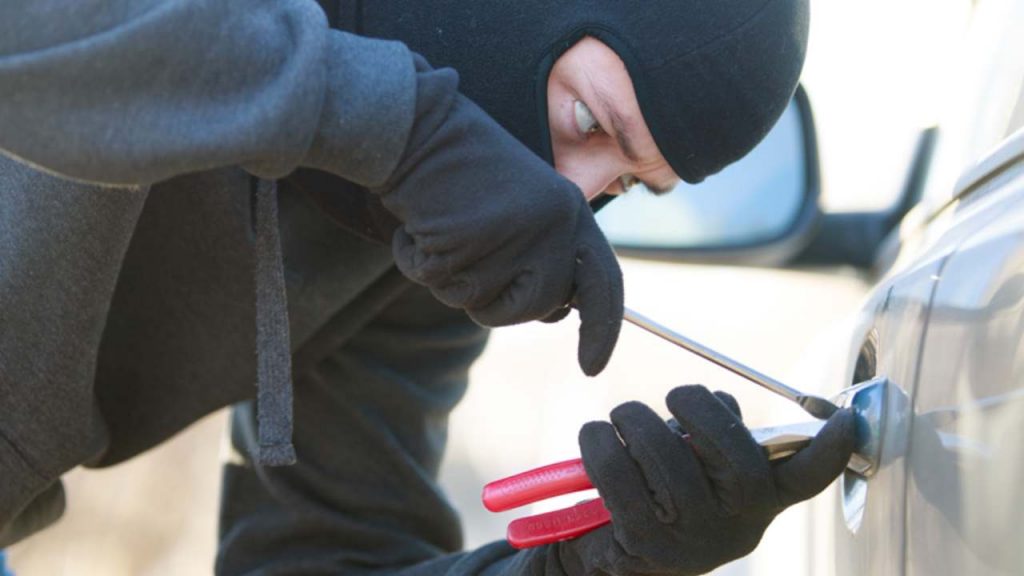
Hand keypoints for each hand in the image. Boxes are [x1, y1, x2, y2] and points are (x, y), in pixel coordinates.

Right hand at [371, 57, 622, 375]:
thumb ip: (544, 256)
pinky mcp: (468, 240)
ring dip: (450, 277)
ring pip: (480, 303)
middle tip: (468, 250)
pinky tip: (420, 221)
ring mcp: (512, 235)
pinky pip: (435, 281)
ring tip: (444, 225)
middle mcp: (553, 225)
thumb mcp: (522, 209)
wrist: (413, 126)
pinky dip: (417, 258)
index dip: (602, 330)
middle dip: (495, 298)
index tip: (593, 367)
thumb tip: (554, 311)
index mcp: (571, 212)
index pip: (604, 284)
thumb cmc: (461, 169)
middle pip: (534, 308)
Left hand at [561, 385, 855, 574]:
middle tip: (668, 397)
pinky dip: (598, 441)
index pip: (804, 478)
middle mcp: (735, 527)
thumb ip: (718, 434)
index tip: (847, 420)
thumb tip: (721, 407)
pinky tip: (595, 437)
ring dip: (634, 419)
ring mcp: (691, 541)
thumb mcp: (701, 466)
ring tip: (620, 419)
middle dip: (695, 407)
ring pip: (667, 456)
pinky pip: (617, 473)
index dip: (829, 451)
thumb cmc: (661, 492)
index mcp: (757, 501)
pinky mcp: (642, 544)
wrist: (611, 556)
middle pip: (733, 455)